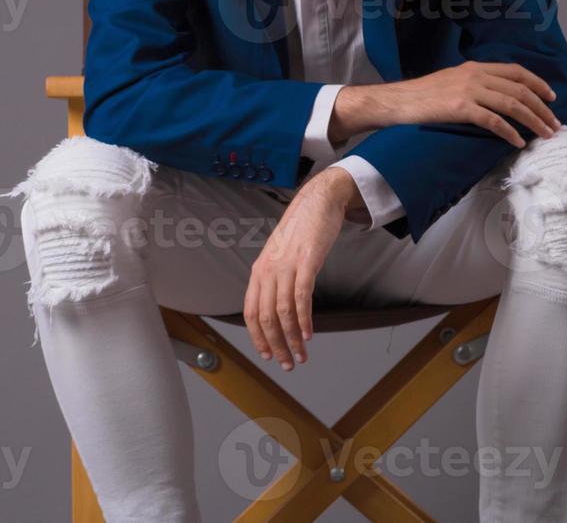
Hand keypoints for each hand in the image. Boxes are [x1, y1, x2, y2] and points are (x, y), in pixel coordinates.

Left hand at [244, 168, 356, 370]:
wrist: (316, 202)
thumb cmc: (300, 231)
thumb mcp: (279, 257)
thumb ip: (276, 280)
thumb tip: (276, 309)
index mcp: (259, 271)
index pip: (250, 312)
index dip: (257, 337)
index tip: (268, 355)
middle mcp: (268, 270)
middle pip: (265, 317)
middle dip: (276, 345)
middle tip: (288, 363)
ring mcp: (286, 265)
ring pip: (283, 311)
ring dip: (292, 338)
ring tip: (301, 355)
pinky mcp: (306, 261)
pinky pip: (301, 296)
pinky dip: (304, 319)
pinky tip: (308, 334)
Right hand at [330, 61, 559, 148]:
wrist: (396, 101)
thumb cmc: (421, 95)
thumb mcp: (451, 80)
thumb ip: (474, 83)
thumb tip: (495, 96)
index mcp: (475, 67)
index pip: (516, 72)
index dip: (538, 84)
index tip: (551, 97)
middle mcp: (475, 75)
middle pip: (520, 89)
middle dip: (542, 108)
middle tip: (555, 124)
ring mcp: (468, 91)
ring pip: (512, 104)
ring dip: (533, 121)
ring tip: (545, 134)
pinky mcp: (460, 108)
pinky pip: (493, 120)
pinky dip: (510, 131)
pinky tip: (518, 141)